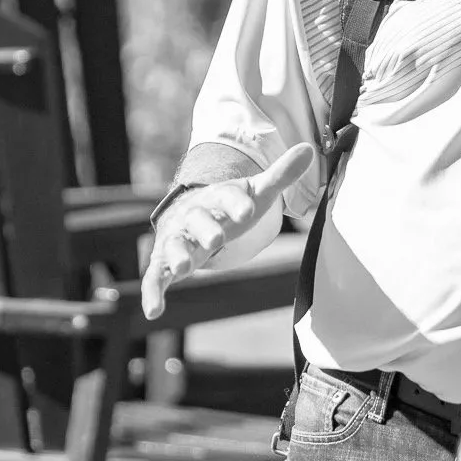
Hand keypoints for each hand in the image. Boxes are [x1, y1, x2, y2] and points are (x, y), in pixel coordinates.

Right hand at [139, 144, 314, 319]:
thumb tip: (308, 149)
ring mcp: (177, 239)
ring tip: (183, 267)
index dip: (236, 202)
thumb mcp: (255, 192)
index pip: (226, 195)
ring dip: (177, 255)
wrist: (191, 214)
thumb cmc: (228, 207)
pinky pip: (156, 276)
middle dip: (206, 228)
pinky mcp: (164, 262)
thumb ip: (280, 175)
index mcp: (217, 197)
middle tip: (217, 239)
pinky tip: (153, 311)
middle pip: (197, 219)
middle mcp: (193, 215)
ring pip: (174, 245)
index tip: (248, 210)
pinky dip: (152, 292)